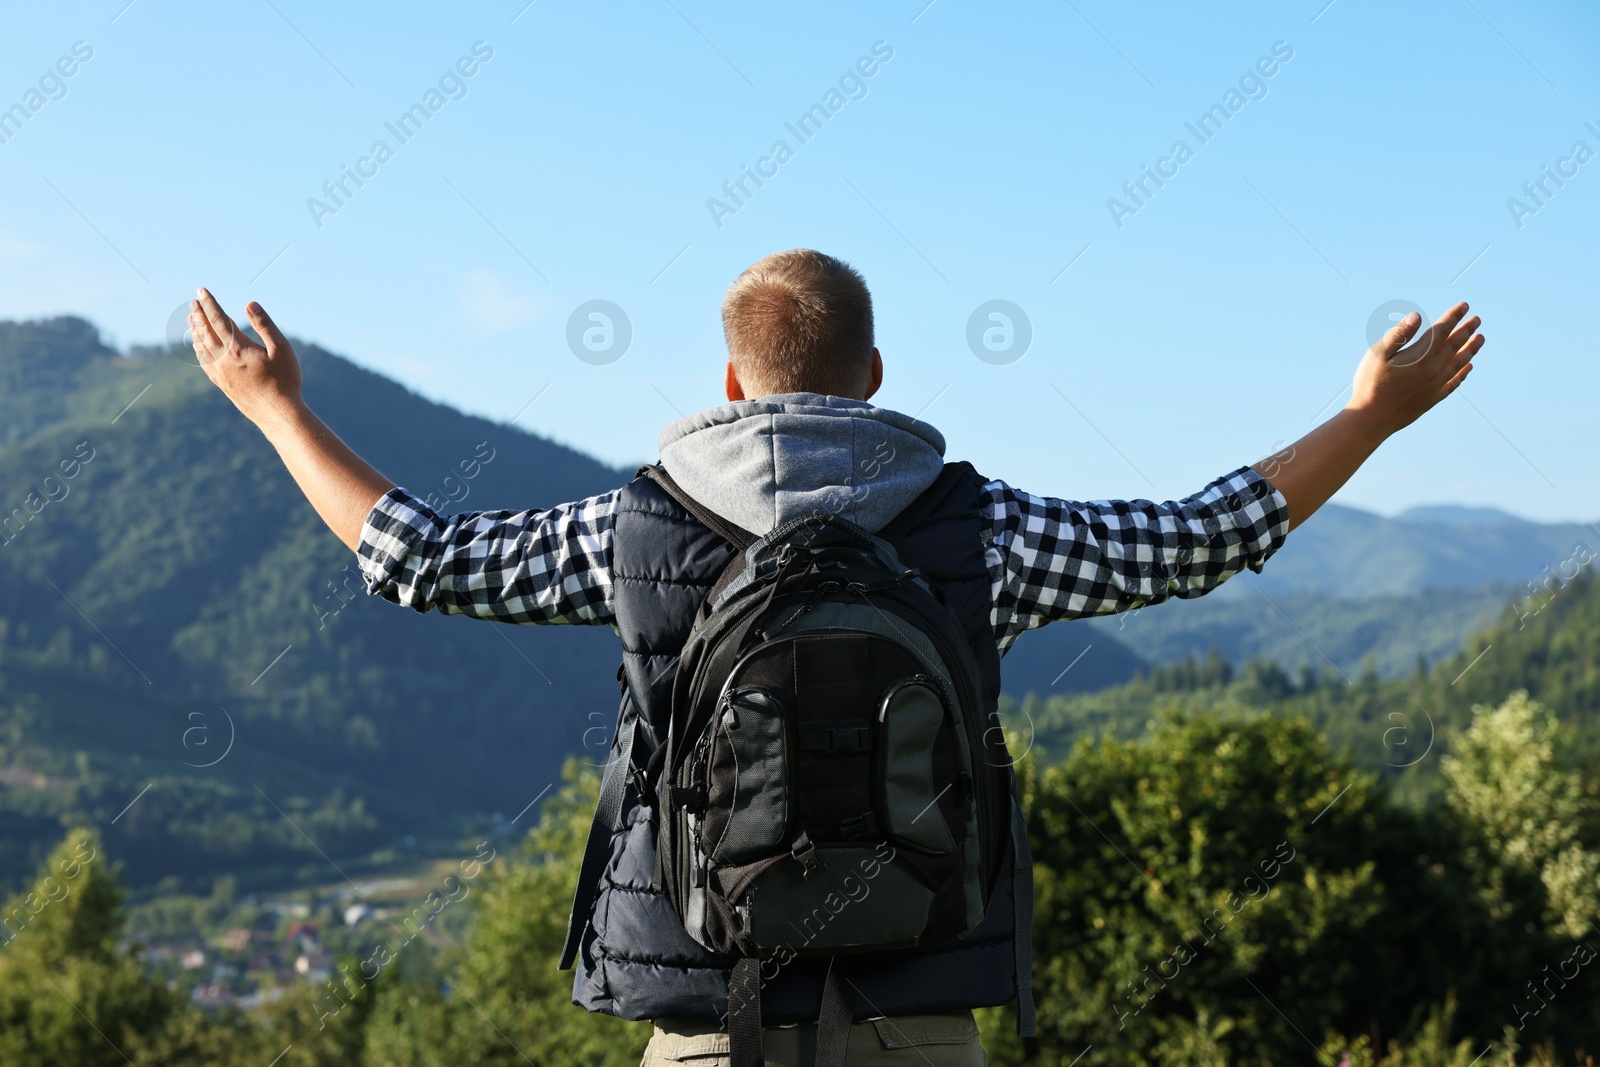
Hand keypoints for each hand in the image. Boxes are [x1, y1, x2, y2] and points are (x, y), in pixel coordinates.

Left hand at [189, 288, 302, 424]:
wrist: (277, 413)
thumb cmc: (285, 380)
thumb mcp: (282, 349)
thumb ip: (264, 325)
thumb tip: (250, 304)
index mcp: (238, 348)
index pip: (218, 319)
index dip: (209, 303)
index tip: (201, 291)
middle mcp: (224, 359)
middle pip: (205, 331)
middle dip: (198, 314)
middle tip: (193, 301)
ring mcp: (220, 372)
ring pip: (201, 346)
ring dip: (195, 331)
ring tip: (191, 320)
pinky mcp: (222, 384)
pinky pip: (204, 362)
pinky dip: (198, 350)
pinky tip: (198, 347)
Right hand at [1347, 301, 1483, 435]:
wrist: (1371, 419)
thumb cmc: (1370, 384)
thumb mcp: (1377, 354)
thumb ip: (1399, 334)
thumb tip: (1416, 315)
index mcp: (1420, 356)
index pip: (1441, 331)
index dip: (1453, 317)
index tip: (1464, 305)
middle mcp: (1432, 370)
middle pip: (1455, 346)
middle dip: (1466, 330)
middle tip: (1477, 320)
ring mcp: (1434, 386)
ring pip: (1459, 363)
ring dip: (1471, 349)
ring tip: (1480, 339)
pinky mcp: (1432, 399)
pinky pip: (1454, 383)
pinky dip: (1463, 374)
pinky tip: (1468, 368)